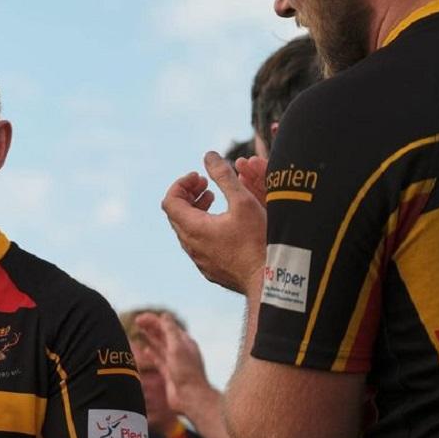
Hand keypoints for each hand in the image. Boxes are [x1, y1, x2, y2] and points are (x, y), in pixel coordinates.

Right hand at [134, 313, 210, 414]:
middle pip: (163, 334)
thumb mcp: (177, 347)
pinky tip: (145, 350)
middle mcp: (180, 351)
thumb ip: (170, 330)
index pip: (167, 326)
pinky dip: (151, 353)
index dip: (153, 320)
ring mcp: (174, 362)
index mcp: (185, 342)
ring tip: (140, 330)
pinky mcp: (168, 374)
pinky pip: (158, 360)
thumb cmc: (186, 373)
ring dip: (150, 337)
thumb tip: (164, 315)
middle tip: (137, 321)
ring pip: (160, 346)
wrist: (190, 398)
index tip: (139, 319)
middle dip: (151, 326)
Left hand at [163, 151, 266, 293]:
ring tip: (213, 198)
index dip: (182, 184)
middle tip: (206, 184)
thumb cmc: (258, 241)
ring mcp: (199, 259)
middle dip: (188, 194)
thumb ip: (224, 177)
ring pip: (187, 229)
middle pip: (176, 214)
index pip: (170, 201)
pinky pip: (197, 243)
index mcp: (193, 228)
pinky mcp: (210, 268)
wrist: (268, 281)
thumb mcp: (243, 202)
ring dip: (196, 210)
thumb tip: (209, 156)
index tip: (199, 176)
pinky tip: (224, 223)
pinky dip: (203, 227)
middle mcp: (191, 245)